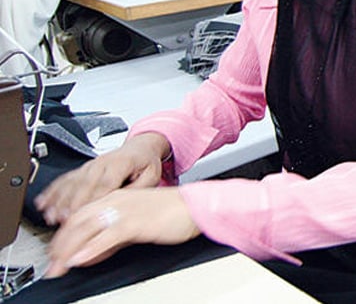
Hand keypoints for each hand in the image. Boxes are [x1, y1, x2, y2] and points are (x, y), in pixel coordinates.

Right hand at [35, 133, 168, 225]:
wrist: (141, 147)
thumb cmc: (146, 163)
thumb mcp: (151, 176)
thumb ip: (137, 190)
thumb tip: (123, 204)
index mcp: (121, 164)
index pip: (105, 183)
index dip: (91, 198)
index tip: (81, 213)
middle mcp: (102, 163)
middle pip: (83, 184)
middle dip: (70, 203)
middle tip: (60, 219)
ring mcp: (91, 165)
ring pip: (71, 182)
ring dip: (58, 199)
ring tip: (49, 214)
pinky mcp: (83, 169)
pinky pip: (65, 179)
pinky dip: (53, 191)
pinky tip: (43, 202)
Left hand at [45, 188, 199, 277]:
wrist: (196, 205)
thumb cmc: (173, 212)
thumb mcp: (136, 224)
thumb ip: (112, 237)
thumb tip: (92, 252)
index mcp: (116, 198)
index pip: (80, 215)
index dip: (63, 235)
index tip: (56, 252)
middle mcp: (117, 201)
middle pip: (77, 221)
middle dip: (60, 244)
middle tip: (52, 264)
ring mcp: (125, 210)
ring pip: (87, 228)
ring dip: (69, 248)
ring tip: (60, 265)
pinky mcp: (136, 222)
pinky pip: (107, 236)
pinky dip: (91, 249)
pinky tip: (81, 259)